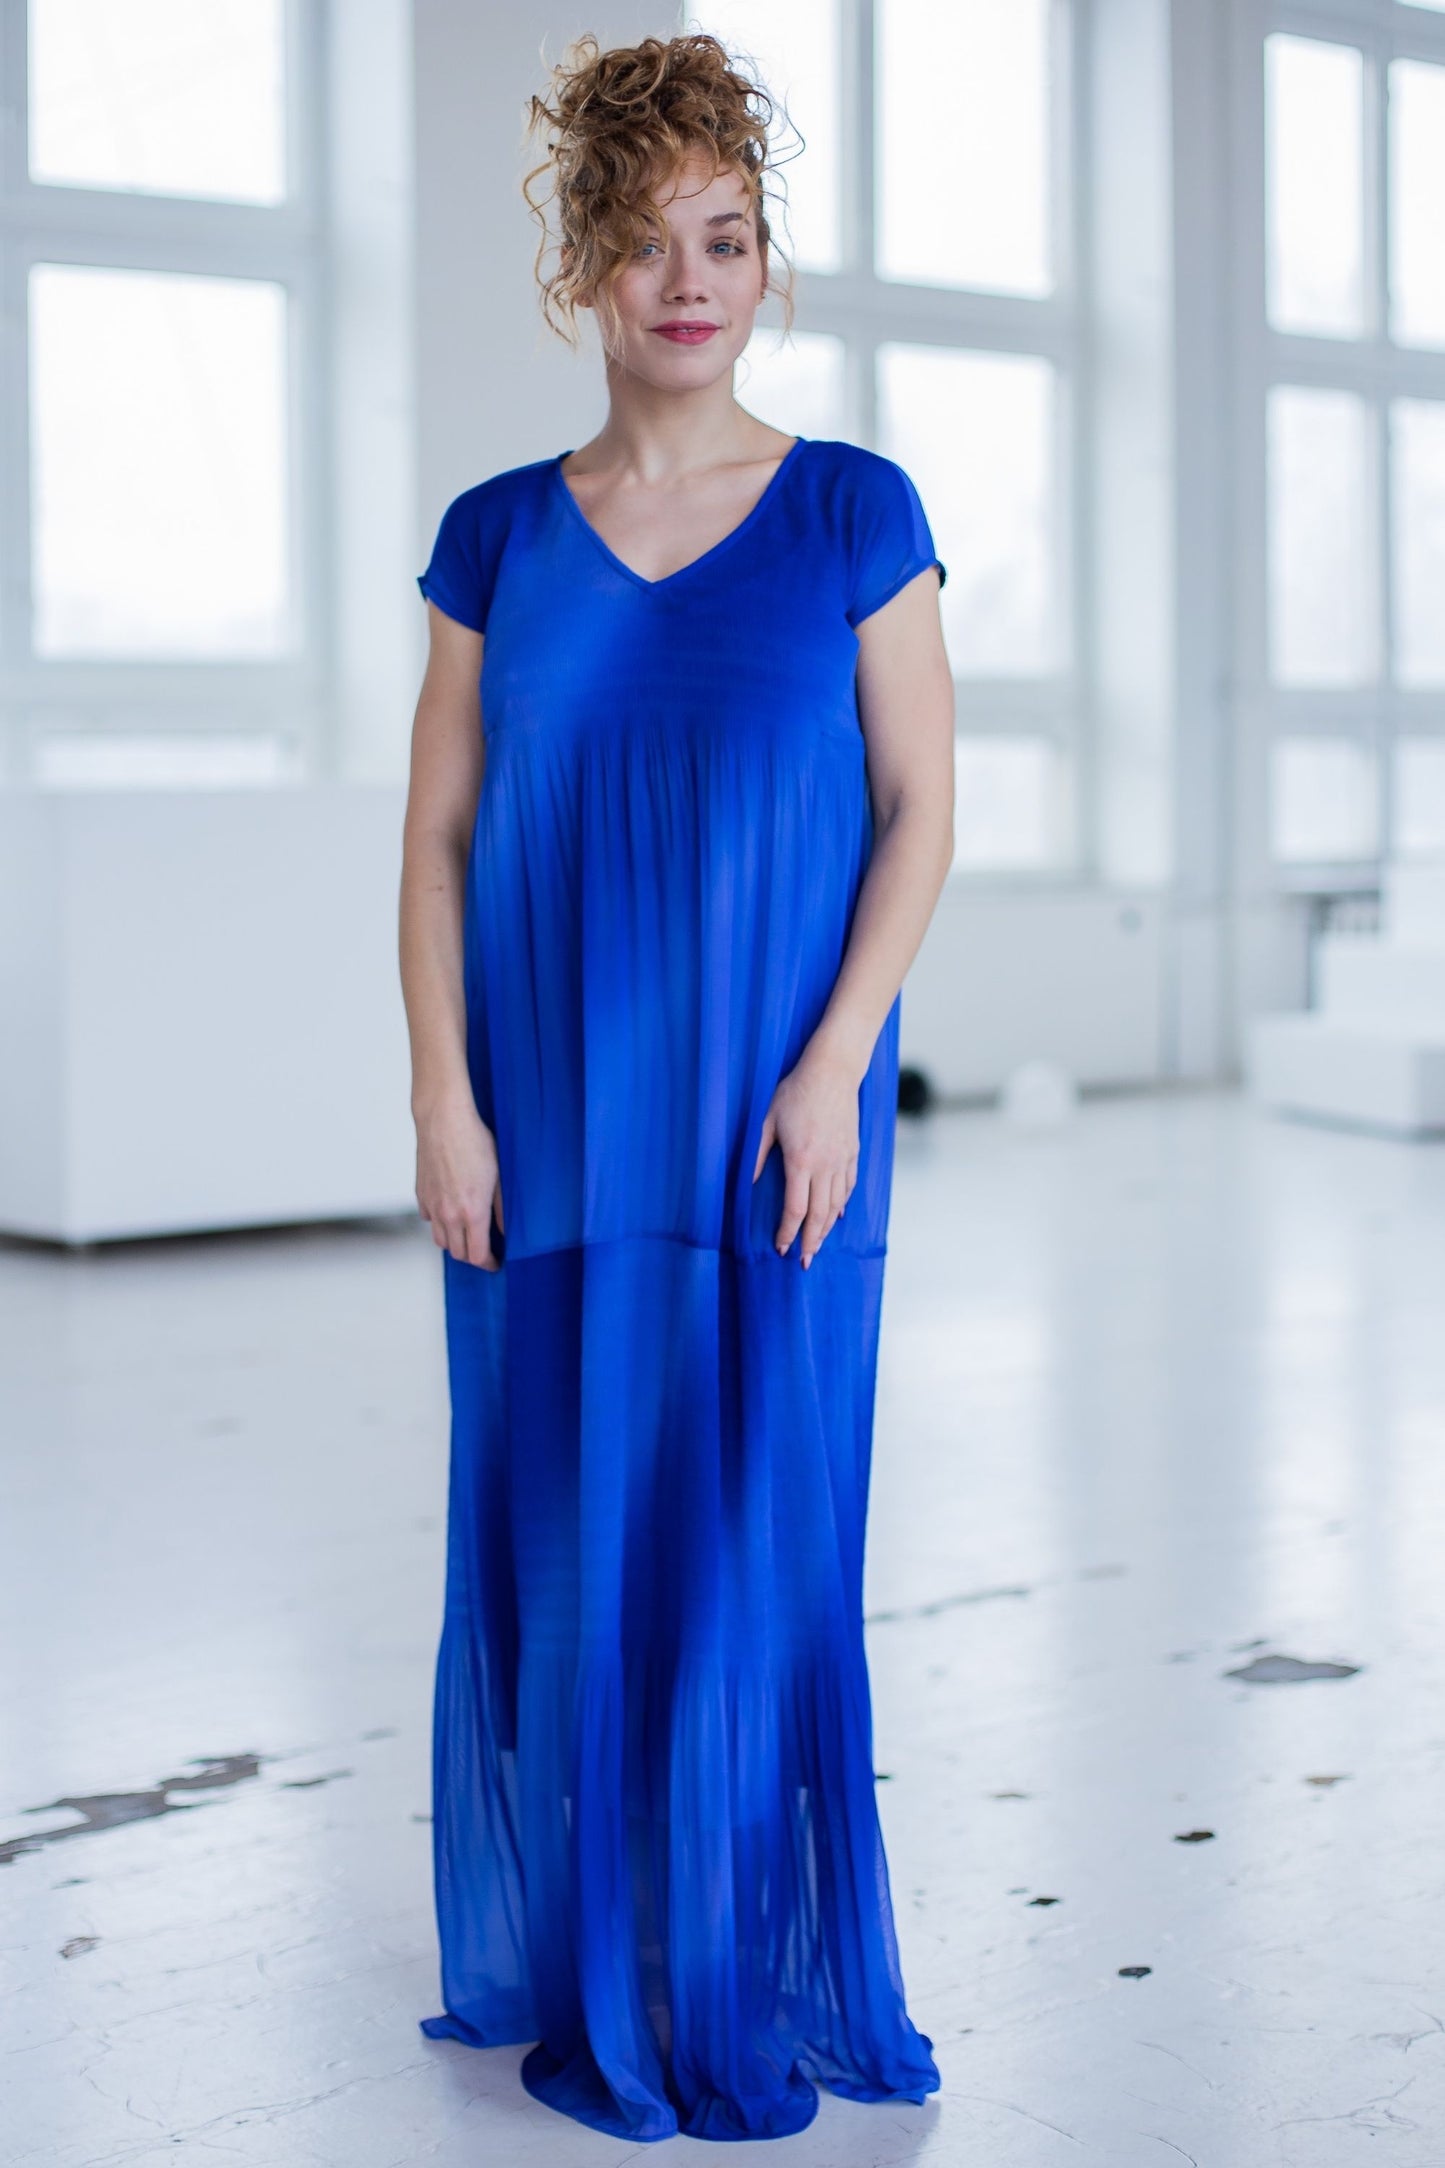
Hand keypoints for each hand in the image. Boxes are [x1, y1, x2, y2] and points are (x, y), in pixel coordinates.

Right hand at [414, 1092, 503, 1268]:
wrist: (444, 1120)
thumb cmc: (475, 1143)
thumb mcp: (500, 1175)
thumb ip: (502, 1208)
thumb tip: (505, 1231)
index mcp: (472, 1212)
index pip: (477, 1255)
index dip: (488, 1263)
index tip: (495, 1263)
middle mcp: (448, 1214)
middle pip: (458, 1253)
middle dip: (473, 1256)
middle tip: (485, 1249)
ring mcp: (432, 1205)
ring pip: (440, 1240)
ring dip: (455, 1242)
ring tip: (468, 1233)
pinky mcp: (420, 1195)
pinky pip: (430, 1220)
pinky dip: (440, 1223)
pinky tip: (451, 1211)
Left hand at [752, 1044, 859, 1268]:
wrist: (832, 1071)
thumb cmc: (795, 1092)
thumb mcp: (766, 1121)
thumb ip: (756, 1154)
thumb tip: (746, 1184)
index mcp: (801, 1161)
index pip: (795, 1208)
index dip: (788, 1232)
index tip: (782, 1247)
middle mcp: (825, 1165)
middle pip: (820, 1214)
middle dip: (811, 1241)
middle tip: (804, 1261)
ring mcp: (842, 1159)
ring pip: (837, 1204)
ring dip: (827, 1228)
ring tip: (818, 1245)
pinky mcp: (853, 1151)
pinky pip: (849, 1186)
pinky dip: (843, 1204)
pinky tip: (838, 1215)